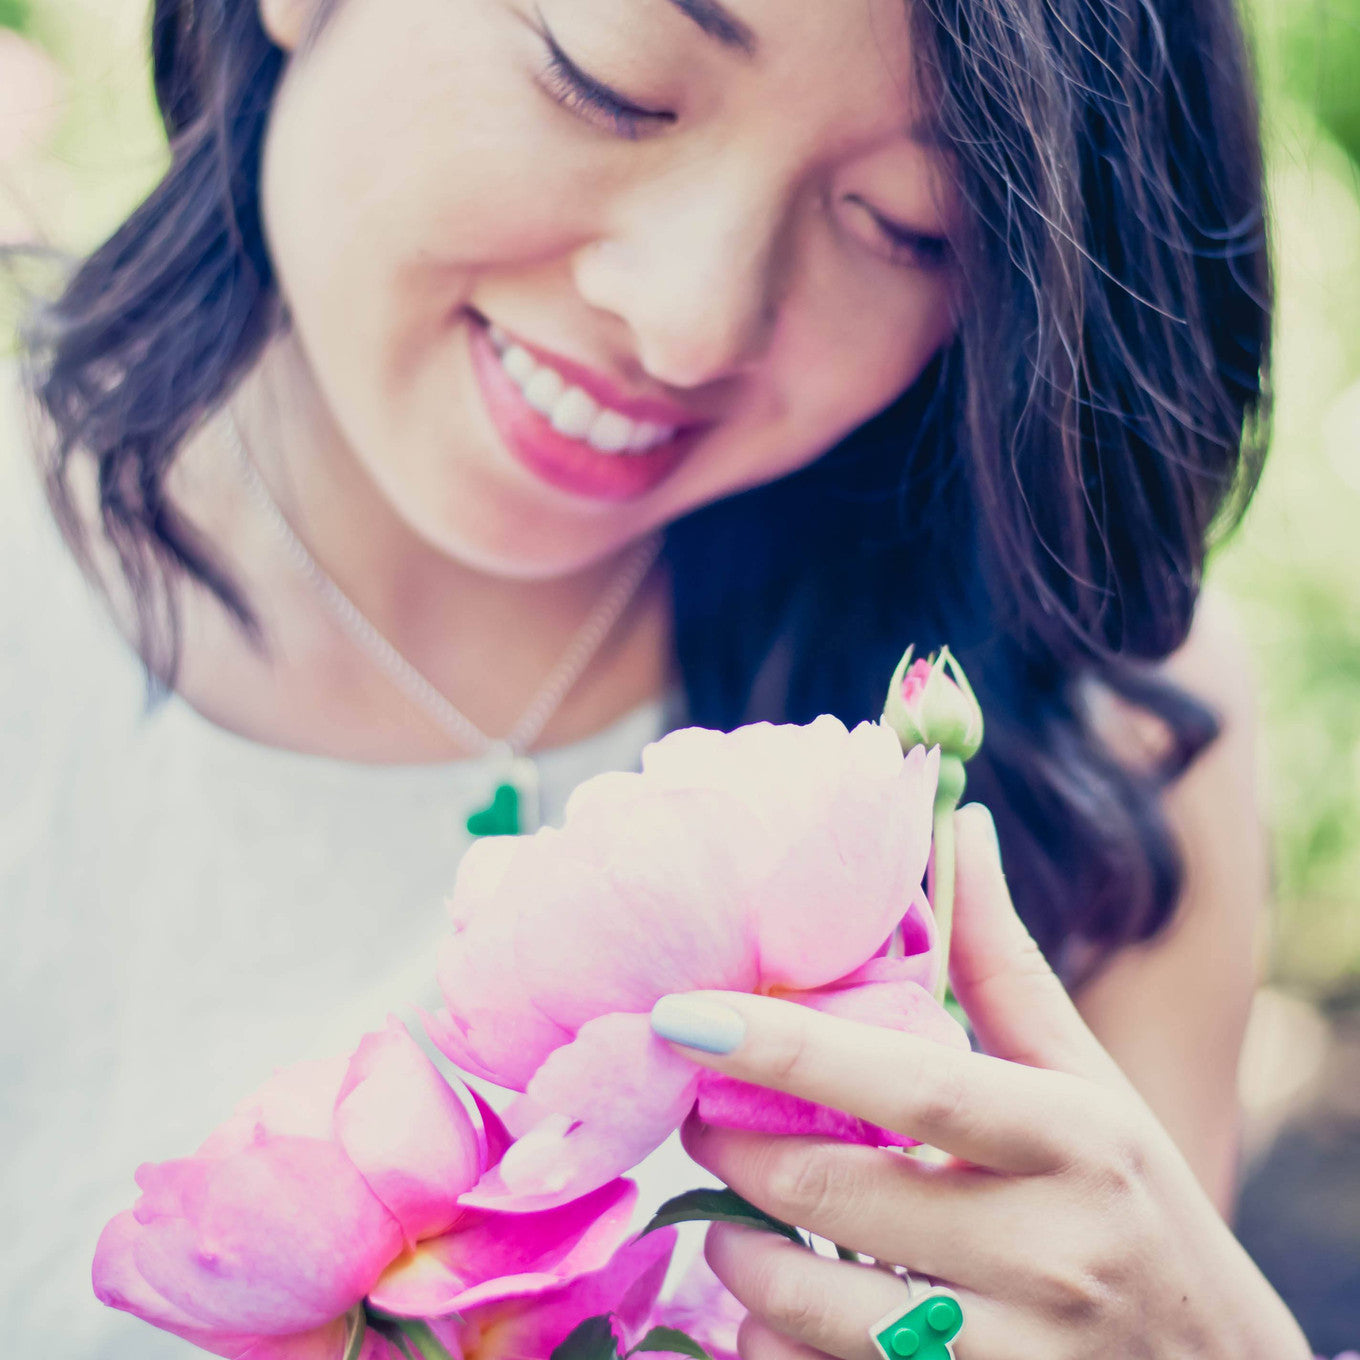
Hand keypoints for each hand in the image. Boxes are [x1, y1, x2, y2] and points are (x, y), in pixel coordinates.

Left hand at [656, 804, 1311, 1359]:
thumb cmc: (1141, 1207)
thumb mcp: (1091, 1086)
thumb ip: (1007, 965)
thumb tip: (959, 828)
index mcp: (1074, 1139)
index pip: (909, 1087)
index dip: (785, 1052)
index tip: (682, 1015)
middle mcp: (1051, 1251)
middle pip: (831, 1196)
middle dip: (732, 1153)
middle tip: (700, 1117)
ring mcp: (1017, 1356)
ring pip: (811, 1310)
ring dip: (739, 1255)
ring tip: (733, 1219)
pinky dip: (772, 1345)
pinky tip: (775, 1310)